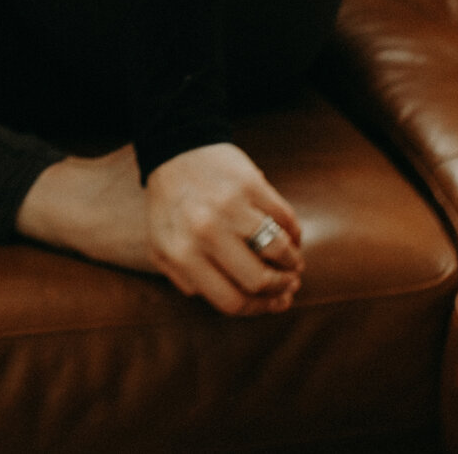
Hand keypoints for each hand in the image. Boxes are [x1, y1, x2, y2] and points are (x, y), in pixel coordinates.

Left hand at [142, 142, 303, 315]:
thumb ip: (188, 281)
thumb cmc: (171, 205)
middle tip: (288, 284)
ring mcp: (229, 207)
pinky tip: (291, 237)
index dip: (260, 308)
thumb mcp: (162, 247)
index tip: (274, 303)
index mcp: (180, 254)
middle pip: (259, 281)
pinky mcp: (250, 183)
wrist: (175, 149)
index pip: (232, 301)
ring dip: (293, 262)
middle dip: (280, 288)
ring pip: (278, 251)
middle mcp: (204, 232)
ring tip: (293, 263)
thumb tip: (242, 304)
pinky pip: (285, 219)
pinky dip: (294, 233)